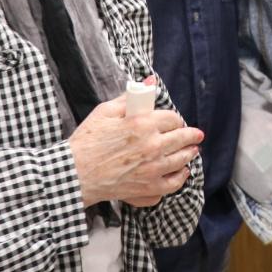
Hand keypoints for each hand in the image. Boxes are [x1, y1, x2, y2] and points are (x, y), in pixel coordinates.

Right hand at [68, 90, 202, 207]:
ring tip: (192, 151)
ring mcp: (152, 170)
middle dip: (192, 136)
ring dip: (189, 154)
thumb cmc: (87, 141)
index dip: (175, 119)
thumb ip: (131, 96)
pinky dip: (180, 178)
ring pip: (181, 160)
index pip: (172, 118)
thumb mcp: (105, 111)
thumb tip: (150, 82)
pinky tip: (182, 172)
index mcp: (142, 124)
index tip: (175, 121)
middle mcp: (152, 146)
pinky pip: (173, 184)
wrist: (75, 174)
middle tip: (197, 136)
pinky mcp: (148, 189)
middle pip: (182, 139)